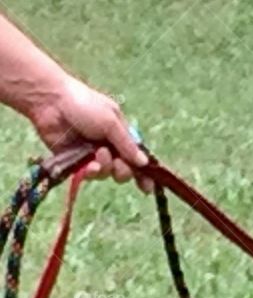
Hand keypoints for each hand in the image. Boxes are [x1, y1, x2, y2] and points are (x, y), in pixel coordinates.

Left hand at [30, 76, 151, 191]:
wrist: (49, 101)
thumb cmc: (83, 104)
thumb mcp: (111, 121)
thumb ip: (128, 145)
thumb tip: (144, 164)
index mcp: (121, 135)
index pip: (138, 158)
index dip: (145, 173)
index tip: (149, 186)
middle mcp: (109, 147)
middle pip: (126, 170)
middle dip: (124, 171)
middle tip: (118, 164)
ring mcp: (93, 155)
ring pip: (109, 174)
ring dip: (107, 167)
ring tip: (98, 154)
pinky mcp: (77, 162)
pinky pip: (91, 175)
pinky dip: (93, 172)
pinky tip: (89, 165)